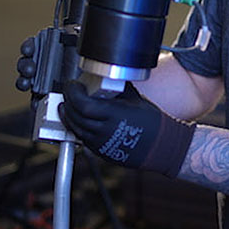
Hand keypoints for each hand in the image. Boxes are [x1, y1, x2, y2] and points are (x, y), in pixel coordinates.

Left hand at [59, 80, 194, 177]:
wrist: (160, 146)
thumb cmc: (152, 123)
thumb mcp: (136, 99)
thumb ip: (118, 88)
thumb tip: (107, 76)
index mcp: (115, 114)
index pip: (84, 104)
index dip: (74, 93)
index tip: (73, 85)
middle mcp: (105, 130)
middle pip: (76, 116)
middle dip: (68, 102)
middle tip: (69, 92)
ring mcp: (102, 143)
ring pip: (76, 128)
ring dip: (68, 115)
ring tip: (67, 105)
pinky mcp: (101, 152)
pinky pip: (82, 138)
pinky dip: (76, 127)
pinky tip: (76, 120)